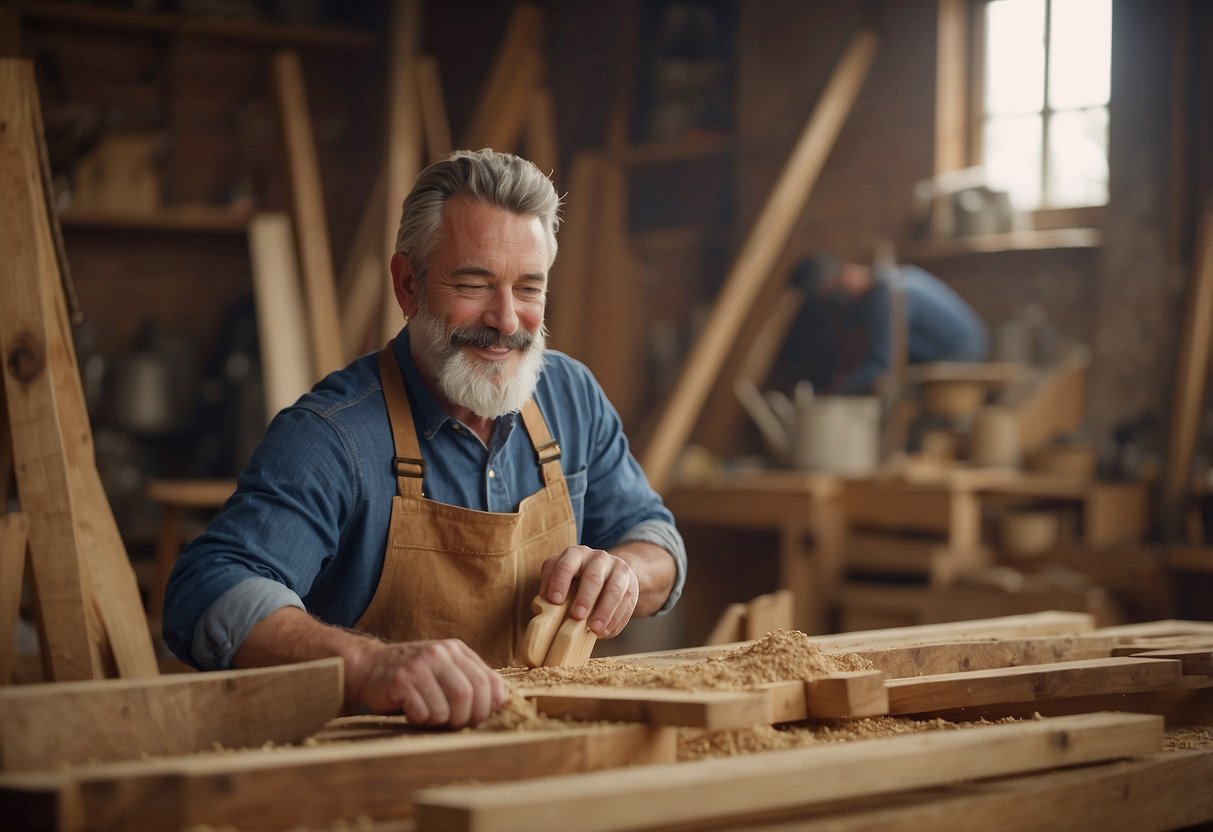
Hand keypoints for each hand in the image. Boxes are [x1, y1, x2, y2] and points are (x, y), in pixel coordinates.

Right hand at [347, 638, 507, 727]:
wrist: (370, 666)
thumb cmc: (414, 674)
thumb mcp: (445, 667)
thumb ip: (470, 678)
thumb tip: (500, 701)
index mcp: (456, 650)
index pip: (487, 681)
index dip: (489, 706)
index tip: (482, 718)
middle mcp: (439, 654)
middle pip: (469, 695)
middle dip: (467, 718)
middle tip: (457, 725)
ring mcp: (419, 667)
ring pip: (446, 708)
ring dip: (441, 721)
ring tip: (431, 716)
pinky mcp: (400, 682)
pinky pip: (423, 713)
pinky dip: (421, 720)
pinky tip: (413, 712)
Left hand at [539, 545, 638, 638]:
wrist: (608, 573)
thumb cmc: (576, 579)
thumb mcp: (561, 575)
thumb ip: (550, 586)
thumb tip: (541, 607)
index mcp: (577, 554)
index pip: (567, 564)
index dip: (560, 581)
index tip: (554, 600)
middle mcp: (599, 558)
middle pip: (594, 577)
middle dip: (585, 598)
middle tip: (576, 616)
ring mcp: (618, 570)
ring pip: (614, 590)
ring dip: (604, 612)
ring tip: (594, 629)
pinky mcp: (632, 585)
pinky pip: (627, 603)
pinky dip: (616, 620)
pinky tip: (605, 632)